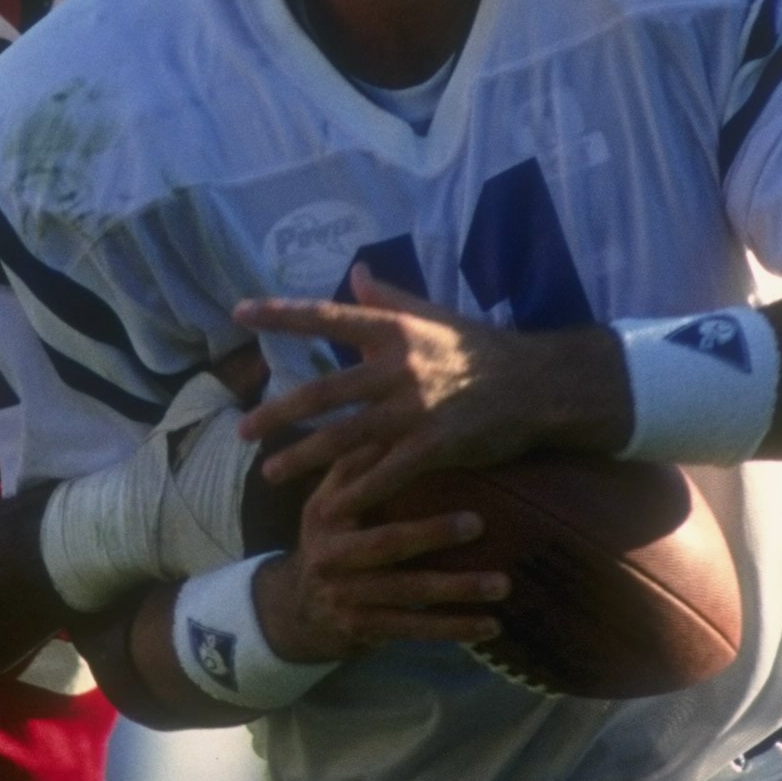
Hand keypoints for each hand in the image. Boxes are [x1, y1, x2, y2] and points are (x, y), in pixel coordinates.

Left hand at [231, 266, 630, 512]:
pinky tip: (333, 509)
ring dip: (304, 457)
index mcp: (395, 329)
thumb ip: (390, 299)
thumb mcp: (435, 317)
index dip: (282, 314)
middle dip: (279, 412)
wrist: (541, 384)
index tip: (240, 313)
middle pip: (326, 389)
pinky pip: (388, 472)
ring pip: (347, 434)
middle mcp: (400, 364)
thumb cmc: (482, 349)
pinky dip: (358, 492)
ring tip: (269, 474)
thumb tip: (356, 271)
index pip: (328, 317)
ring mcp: (418, 406)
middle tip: (243, 430)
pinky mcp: (439, 444)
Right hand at [251, 470, 506, 663]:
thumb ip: (354, 466)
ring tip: (503, 584)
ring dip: (457, 591)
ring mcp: (347, 598)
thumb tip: (388, 415)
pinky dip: (454, 630)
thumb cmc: (329, 540)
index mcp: (326, 516)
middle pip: (386, 545)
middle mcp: (331, 557)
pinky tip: (492, 626)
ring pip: (408, 594)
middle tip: (480, 523)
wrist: (293, 611)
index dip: (393, 474)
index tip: (440, 456)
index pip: (362, 490)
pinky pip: (415, 630)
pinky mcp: (365, 631)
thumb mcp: (328, 501)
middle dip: (433, 534)